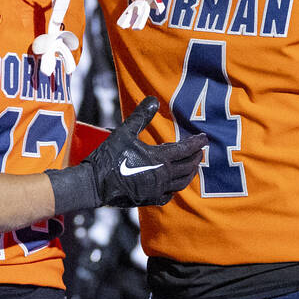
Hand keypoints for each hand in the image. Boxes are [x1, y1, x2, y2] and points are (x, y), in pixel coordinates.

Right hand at [47, 97, 207, 212]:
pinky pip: (168, 195)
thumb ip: (141, 116)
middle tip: (200, 151)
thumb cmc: (108, 157)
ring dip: (190, 173)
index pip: (185, 150)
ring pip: (181, 183)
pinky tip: (173, 185)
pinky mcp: (148, 199)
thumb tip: (153, 99)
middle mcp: (162, 176)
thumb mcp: (124, 133)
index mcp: (159, 159)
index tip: (204, 138)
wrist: (93, 185)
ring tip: (193, 166)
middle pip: (188, 167)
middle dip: (196, 158)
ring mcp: (156, 190)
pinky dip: (174, 188)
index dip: (196, 143)